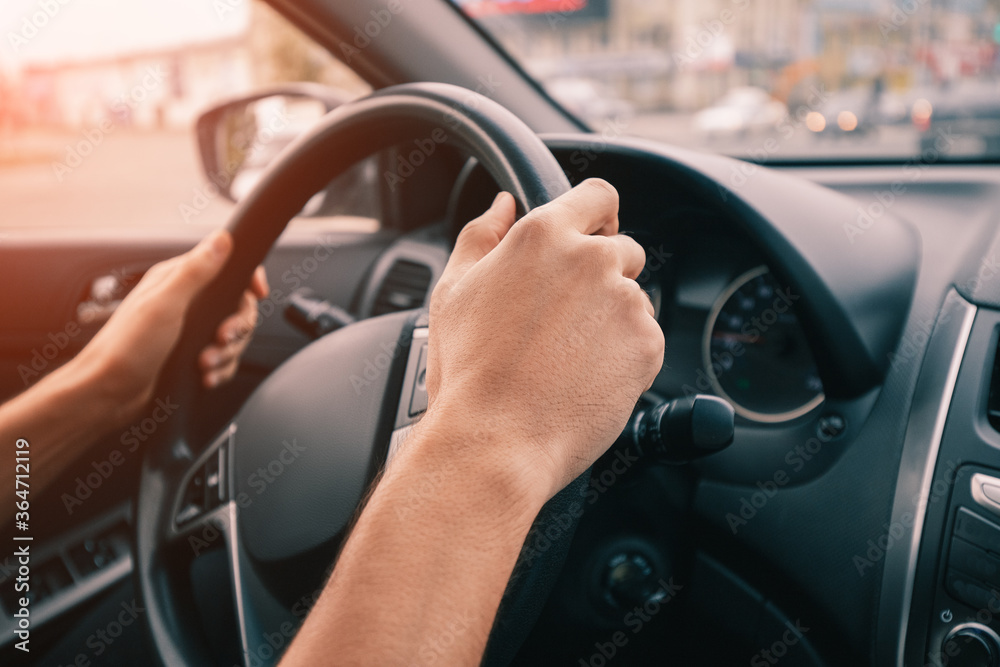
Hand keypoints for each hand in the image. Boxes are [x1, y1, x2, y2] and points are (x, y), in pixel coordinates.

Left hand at [73, 230, 267, 426]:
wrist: (110, 393)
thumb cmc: (127, 348)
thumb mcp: (165, 304)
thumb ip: (196, 271)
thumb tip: (222, 239)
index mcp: (177, 280)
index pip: (226, 266)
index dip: (248, 278)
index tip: (258, 294)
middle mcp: (185, 301)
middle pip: (237, 305)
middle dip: (238, 326)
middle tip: (222, 338)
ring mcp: (189, 329)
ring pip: (233, 335)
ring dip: (227, 352)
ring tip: (206, 364)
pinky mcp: (191, 354)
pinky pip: (223, 358)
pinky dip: (221, 369)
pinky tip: (207, 376)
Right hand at [421, 179, 663, 500]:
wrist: (497, 440)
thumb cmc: (469, 372)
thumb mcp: (454, 292)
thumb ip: (481, 236)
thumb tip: (503, 204)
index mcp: (544, 237)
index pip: (597, 197)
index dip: (597, 214)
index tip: (594, 233)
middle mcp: (592, 260)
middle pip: (621, 249)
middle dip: (601, 276)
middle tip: (565, 319)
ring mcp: (625, 302)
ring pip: (633, 299)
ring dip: (611, 319)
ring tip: (567, 358)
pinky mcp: (648, 344)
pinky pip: (646, 339)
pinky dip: (624, 355)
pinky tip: (585, 377)